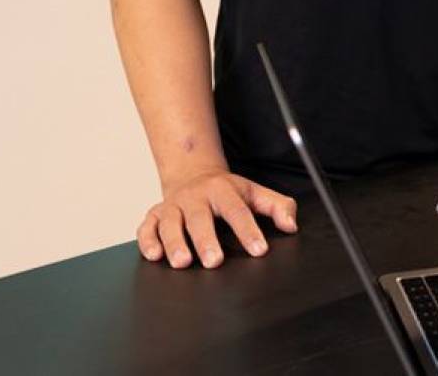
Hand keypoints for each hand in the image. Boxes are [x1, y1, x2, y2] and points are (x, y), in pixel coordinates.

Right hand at [137, 170, 296, 268]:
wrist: (193, 175)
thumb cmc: (227, 191)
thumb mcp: (255, 193)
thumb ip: (278, 206)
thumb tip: (290, 225)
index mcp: (223, 191)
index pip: (238, 211)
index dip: (248, 231)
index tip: (258, 250)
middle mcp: (195, 197)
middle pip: (200, 219)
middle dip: (206, 240)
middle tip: (214, 261)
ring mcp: (173, 206)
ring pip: (171, 224)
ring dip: (175, 243)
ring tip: (183, 262)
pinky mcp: (154, 215)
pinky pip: (147, 227)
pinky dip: (148, 241)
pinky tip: (154, 255)